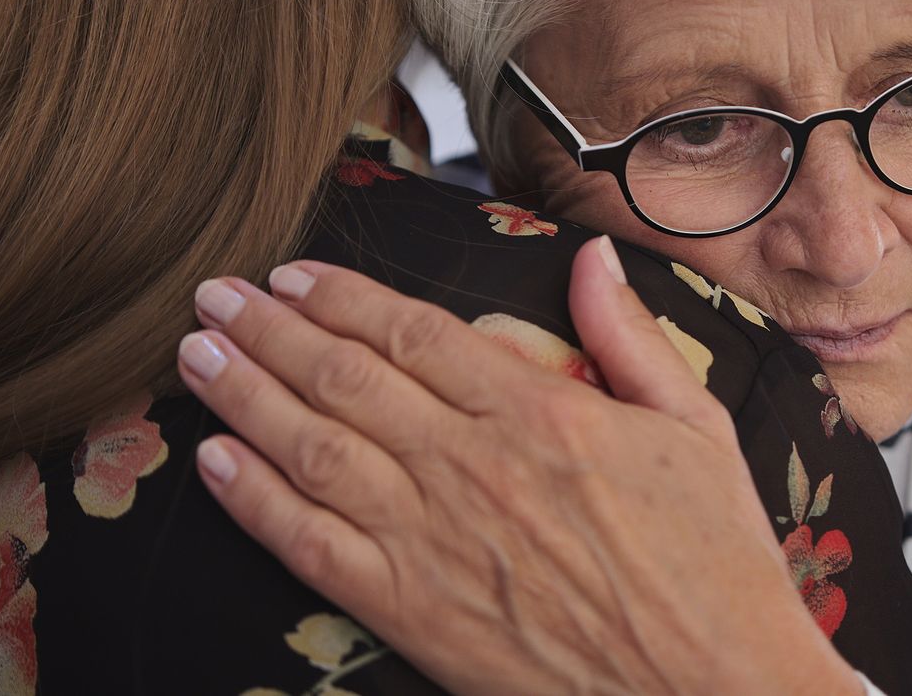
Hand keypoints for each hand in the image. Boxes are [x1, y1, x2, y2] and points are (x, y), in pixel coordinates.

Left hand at [179, 239, 860, 695]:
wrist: (714, 691)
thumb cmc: (716, 562)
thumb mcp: (696, 428)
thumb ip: (629, 338)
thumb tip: (591, 258)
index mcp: (541, 412)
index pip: (414, 333)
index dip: (341, 296)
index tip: (291, 275)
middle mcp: (473, 465)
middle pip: (345, 377)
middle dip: (269, 330)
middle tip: (214, 296)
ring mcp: (435, 542)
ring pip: (314, 449)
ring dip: (245, 396)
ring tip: (195, 357)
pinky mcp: (414, 614)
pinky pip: (314, 547)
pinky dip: (257, 501)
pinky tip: (217, 463)